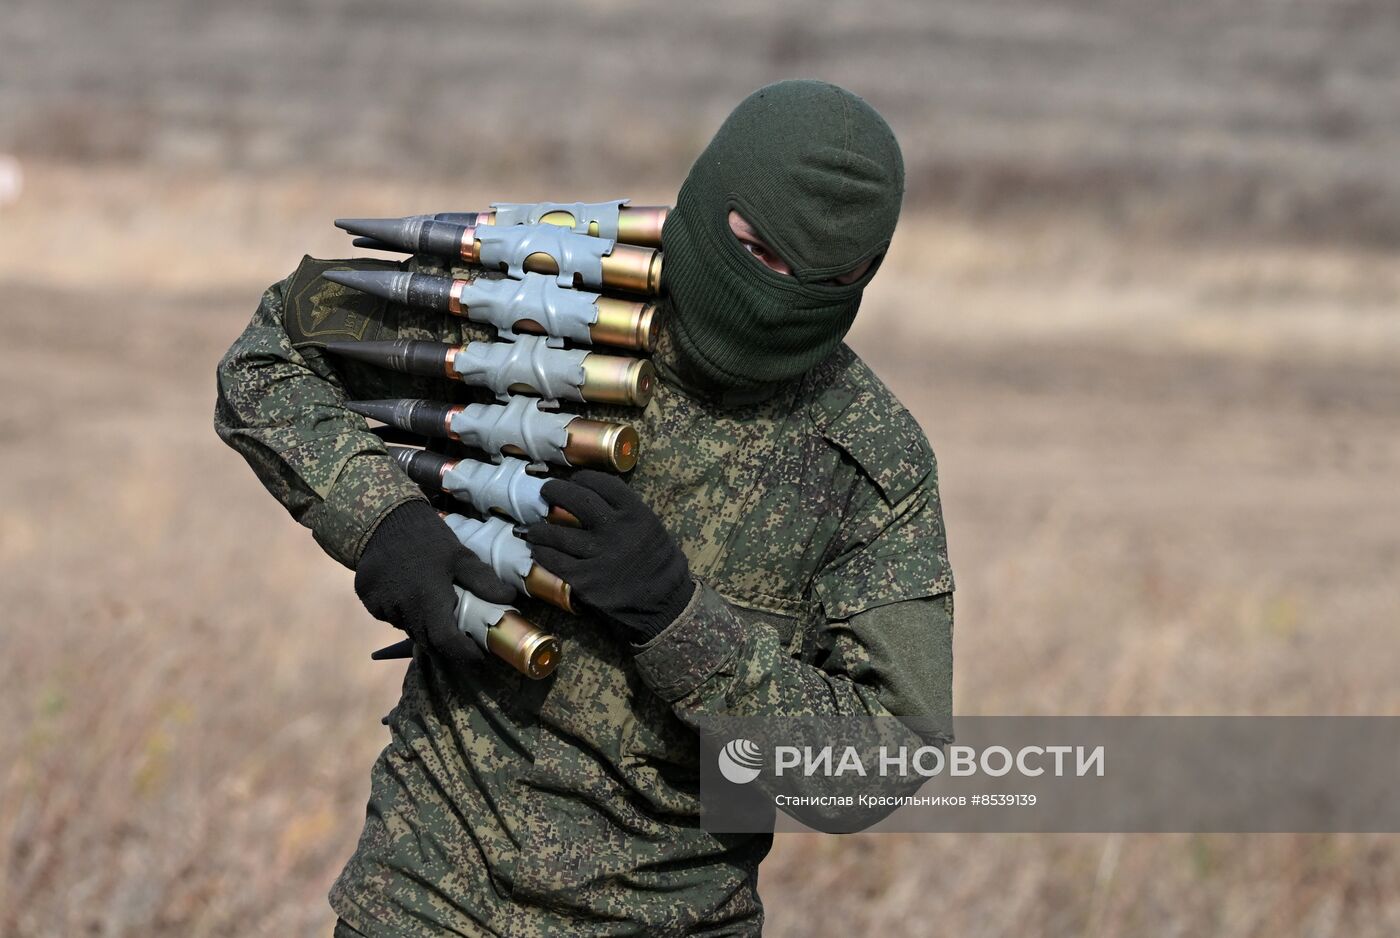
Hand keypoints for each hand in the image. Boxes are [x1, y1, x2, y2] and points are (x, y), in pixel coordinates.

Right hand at [355, 500, 514, 668]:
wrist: (382, 516)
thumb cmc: (427, 537)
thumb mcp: (459, 555)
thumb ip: (482, 580)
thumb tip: (509, 599)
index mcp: (428, 600)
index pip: (447, 642)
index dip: (465, 652)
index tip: (478, 654)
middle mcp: (402, 609)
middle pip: (427, 640)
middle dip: (446, 642)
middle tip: (462, 634)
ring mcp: (381, 606)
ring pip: (408, 628)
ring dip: (423, 624)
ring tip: (433, 604)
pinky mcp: (367, 600)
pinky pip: (389, 615)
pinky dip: (402, 611)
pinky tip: (408, 591)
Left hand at [525, 470, 693, 642]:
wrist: (663, 604)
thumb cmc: (659, 566)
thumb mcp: (652, 529)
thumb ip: (626, 514)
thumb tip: (596, 500)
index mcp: (635, 513)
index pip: (602, 483)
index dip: (583, 478)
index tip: (574, 480)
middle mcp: (614, 529)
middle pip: (575, 499)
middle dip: (555, 491)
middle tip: (546, 492)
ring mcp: (597, 554)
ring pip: (556, 532)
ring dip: (539, 529)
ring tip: (533, 529)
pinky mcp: (584, 579)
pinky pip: (554, 560)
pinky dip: (542, 553)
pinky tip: (538, 551)